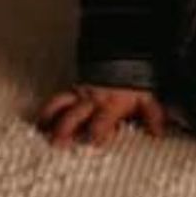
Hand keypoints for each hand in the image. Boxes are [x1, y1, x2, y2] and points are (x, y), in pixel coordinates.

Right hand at [37, 84, 165, 147]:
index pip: (101, 124)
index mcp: (110, 105)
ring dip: (49, 120)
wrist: (125, 51)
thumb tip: (158, 135)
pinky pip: (57, 98)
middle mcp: (92, 101)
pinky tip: (37, 121)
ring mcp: (80, 94)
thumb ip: (152, 115)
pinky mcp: (74, 88)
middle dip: (64, 131)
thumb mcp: (147, 97)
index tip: (94, 145)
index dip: (97, 135)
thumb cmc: (136, 77)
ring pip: (59, 105)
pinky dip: (47, 110)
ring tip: (38, 132)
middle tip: (56, 144)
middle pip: (74, 117)